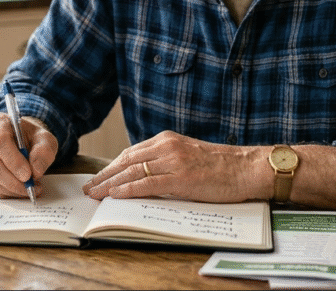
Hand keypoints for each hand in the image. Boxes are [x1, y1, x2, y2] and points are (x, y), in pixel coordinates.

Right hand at [0, 113, 57, 198]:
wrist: (19, 141)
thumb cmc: (30, 138)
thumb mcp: (44, 138)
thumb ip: (44, 151)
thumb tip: (36, 170)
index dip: (13, 161)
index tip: (28, 174)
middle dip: (12, 181)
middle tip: (30, 187)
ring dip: (11, 189)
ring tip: (29, 189)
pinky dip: (5, 193)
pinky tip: (18, 189)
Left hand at [82, 130, 270, 202]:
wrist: (247, 167)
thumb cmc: (221, 166)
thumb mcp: (188, 156)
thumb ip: (166, 161)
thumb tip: (143, 177)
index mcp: (167, 140)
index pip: (131, 153)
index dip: (111, 167)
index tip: (98, 177)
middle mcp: (167, 146)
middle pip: (126, 161)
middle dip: (105, 175)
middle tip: (89, 187)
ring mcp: (174, 161)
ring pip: (133, 172)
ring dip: (110, 184)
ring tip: (95, 194)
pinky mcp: (182, 177)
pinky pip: (148, 183)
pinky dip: (128, 189)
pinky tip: (115, 195)